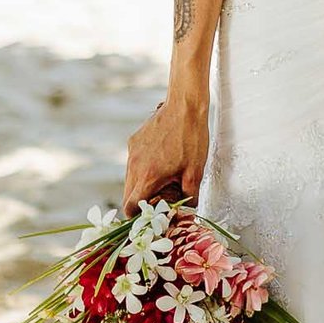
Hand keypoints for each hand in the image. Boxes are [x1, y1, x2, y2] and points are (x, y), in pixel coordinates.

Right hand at [123, 93, 210, 210]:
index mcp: (148, 176)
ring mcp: (132, 152)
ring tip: (162, 180)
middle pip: (128, 195)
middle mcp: (134, 165)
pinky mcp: (134, 141)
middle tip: (158, 200)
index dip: (136, 216)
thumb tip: (188, 210)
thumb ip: (190, 196)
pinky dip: (142, 168)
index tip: (148, 216)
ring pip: (129, 179)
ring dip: (141, 185)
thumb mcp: (195, 172)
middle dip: (140, 202)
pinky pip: (133, 162)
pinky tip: (160, 161)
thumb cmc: (192, 139)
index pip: (130, 206)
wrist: (185, 106)